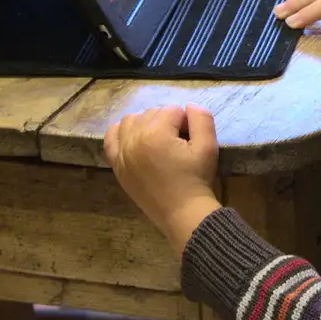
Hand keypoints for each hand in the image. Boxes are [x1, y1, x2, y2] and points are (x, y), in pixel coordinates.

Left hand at [104, 105, 223, 253]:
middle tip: (179, 143)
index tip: (191, 141)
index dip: (186, 122)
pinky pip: (111, 137)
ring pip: (131, 120)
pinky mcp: (117, 165)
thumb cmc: (196, 180)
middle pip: (151, 113)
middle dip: (167, 122)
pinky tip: (136, 140)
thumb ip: (202, 119)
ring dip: (146, 124)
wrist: (183, 213)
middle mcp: (133, 140)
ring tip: (160, 141)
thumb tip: (189, 106)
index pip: (172, 110)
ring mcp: (122, 153)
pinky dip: (122, 132)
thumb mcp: (208, 147)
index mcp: (156, 135)